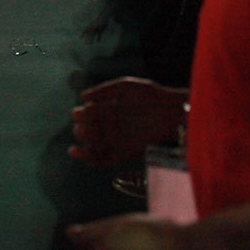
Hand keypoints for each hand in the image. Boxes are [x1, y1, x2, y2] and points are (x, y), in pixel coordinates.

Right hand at [69, 77, 184, 167]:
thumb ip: (103, 90)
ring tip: (87, 140)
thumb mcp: (124, 87)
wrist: (172, 112)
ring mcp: (115, 142)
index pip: (82, 116)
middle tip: (87, 126)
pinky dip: (90, 160)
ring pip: (90, 149)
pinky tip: (83, 153)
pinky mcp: (124, 155)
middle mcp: (108, 128)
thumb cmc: (150, 96)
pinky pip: (103, 163)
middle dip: (80, 130)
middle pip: (83, 133)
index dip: (78, 115)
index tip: (81, 112)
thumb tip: (82, 96)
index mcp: (105, 111)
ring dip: (82, 146)